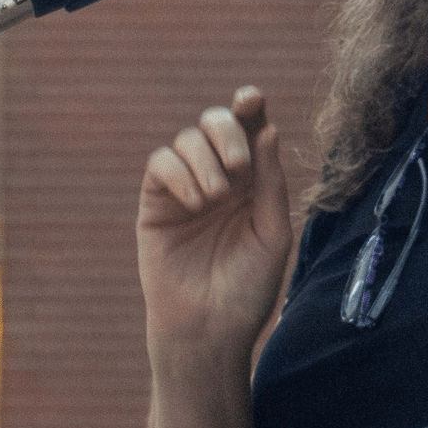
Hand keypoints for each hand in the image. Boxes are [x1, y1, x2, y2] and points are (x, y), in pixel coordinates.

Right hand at [137, 86, 294, 363]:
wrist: (209, 328)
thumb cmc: (247, 288)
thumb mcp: (272, 233)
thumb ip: (269, 182)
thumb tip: (267, 128)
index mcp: (253, 181)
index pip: (250, 130)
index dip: (250, 106)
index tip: (252, 98)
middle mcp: (219, 176)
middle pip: (215, 122)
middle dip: (226, 131)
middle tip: (238, 167)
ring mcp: (185, 187)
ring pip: (186, 138)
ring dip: (205, 160)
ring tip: (216, 199)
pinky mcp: (155, 202)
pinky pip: (160, 164)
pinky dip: (178, 173)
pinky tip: (195, 203)